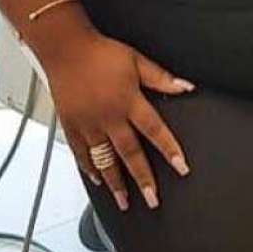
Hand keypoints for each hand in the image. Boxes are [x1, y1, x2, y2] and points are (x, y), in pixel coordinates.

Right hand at [46, 29, 194, 211]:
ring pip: (105, 160)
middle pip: (129, 154)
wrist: (67, 50)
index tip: (181, 167)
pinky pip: (81, 154)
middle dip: (143, 179)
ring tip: (125, 201)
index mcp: (128, 102)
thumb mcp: (137, 60)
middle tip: (152, 199)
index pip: (155, 130)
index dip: (170, 149)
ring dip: (116, 183)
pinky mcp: (71, 127)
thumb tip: (185, 87)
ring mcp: (88, 125)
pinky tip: (97, 180)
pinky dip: (89, 168)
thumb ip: (161, 78)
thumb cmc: (102, 53)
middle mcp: (109, 118)